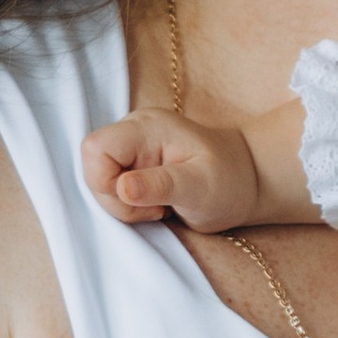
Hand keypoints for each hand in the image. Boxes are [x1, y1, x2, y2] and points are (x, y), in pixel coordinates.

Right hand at [81, 108, 263, 232]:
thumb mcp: (200, 187)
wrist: (247, 180)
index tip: (141, 202)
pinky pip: (110, 183)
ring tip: (158, 207)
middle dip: (114, 198)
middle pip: (91, 164)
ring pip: (98, 177)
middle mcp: (134, 130)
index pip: (95, 148)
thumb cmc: (230, 181)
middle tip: (153, 210)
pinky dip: (126, 202)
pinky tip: (154, 204)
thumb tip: (122, 187)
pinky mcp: (133, 161)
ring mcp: (132, 145)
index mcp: (147, 128)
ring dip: (121, 203)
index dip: (105, 182)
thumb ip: (161, 185)